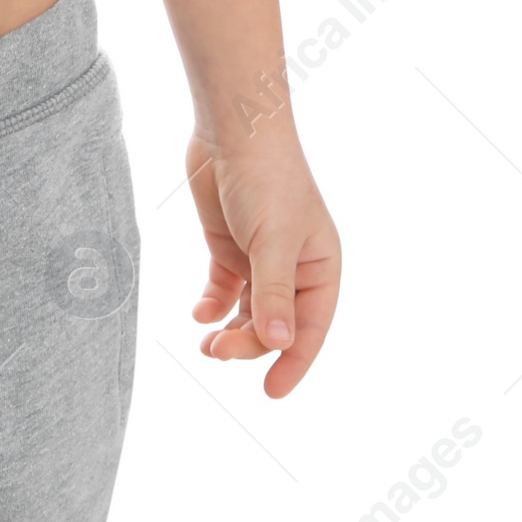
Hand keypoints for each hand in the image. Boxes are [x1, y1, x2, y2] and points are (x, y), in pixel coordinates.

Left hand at [185, 127, 339, 396]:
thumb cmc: (267, 179)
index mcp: (321, 267)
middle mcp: (294, 267)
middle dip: (248, 342)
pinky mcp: (229, 246)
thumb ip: (273, 293)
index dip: (294, 362)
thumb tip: (278, 344)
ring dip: (230, 331)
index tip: (271, 392)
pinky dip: (213, 305)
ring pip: (248, 311)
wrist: (233, 128)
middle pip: (274, 323)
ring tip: (206, 344)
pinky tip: (200, 314)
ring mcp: (259, 257)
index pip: (312, 328)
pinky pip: (224, 289)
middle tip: (217, 352)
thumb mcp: (273, 241)